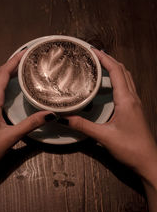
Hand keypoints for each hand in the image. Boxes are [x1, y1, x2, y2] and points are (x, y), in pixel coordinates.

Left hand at [0, 51, 54, 183]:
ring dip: (8, 74)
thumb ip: (31, 124)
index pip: (2, 74)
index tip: (26, 51)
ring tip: (23, 70)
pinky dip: (5, 85)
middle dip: (12, 64)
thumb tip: (51, 114)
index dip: (14, 60)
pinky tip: (13, 90)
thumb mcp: (10, 136)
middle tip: (28, 60)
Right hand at [60, 49, 156, 184]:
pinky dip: (118, 78)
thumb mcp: (104, 136)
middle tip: (94, 54)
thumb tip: (63, 118)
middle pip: (122, 70)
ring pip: (126, 77)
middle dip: (109, 59)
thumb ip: (83, 126)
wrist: (148, 161)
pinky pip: (127, 86)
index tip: (92, 50)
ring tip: (101, 63)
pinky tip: (109, 83)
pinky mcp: (135, 109)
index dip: (104, 58)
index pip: (116, 71)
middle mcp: (133, 97)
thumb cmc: (130, 148)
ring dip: (115, 67)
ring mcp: (135, 103)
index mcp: (126, 99)